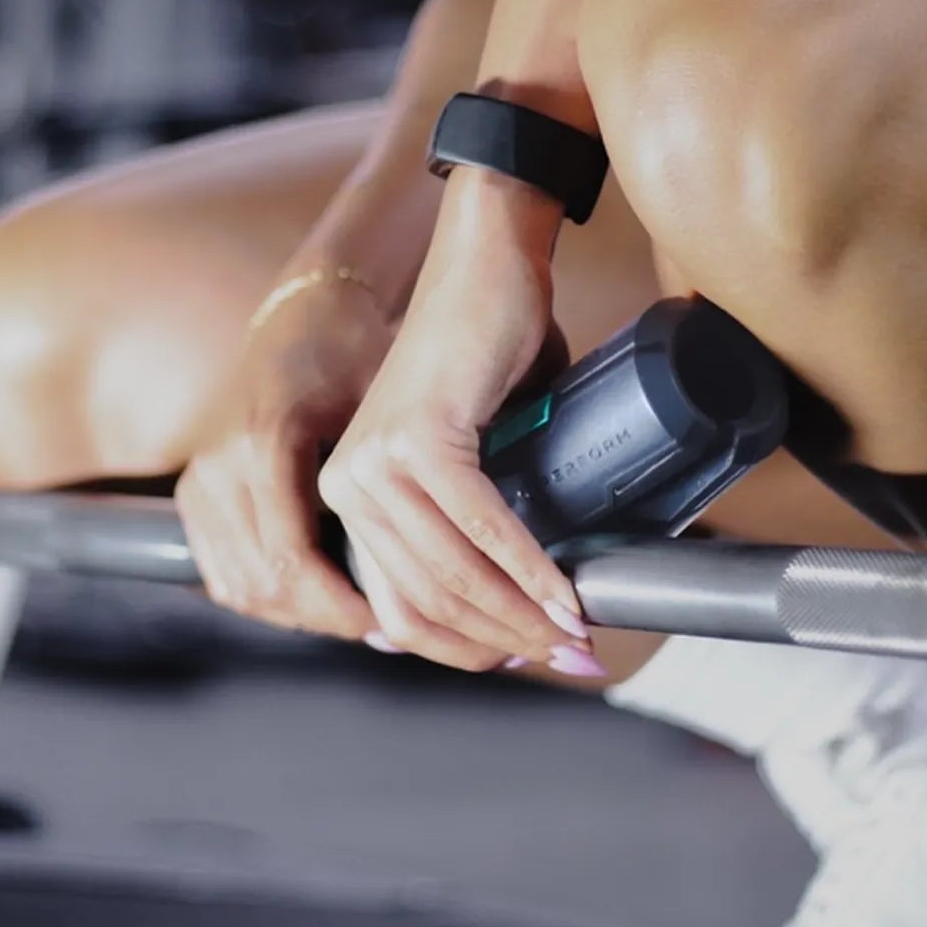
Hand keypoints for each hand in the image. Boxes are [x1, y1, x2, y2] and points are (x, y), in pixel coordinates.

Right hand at [175, 274, 389, 639]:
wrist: (304, 314)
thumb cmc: (355, 356)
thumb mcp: (378, 409)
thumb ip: (387, 486)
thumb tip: (430, 571)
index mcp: (262, 442)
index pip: (292, 560)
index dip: (341, 605)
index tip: (390, 625)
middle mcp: (217, 464)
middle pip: (265, 582)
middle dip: (326, 618)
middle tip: (384, 632)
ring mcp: (196, 480)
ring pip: (240, 586)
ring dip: (297, 615)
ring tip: (354, 620)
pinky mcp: (190, 493)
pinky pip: (221, 573)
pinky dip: (265, 598)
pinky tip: (313, 603)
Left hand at [318, 172, 598, 674]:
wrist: (490, 266)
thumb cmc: (487, 355)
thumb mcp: (466, 459)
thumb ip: (464, 525)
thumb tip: (513, 610)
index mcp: (348, 497)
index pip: (398, 608)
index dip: (465, 648)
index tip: (528, 660)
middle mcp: (347, 485)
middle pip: (426, 602)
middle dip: (504, 643)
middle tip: (572, 660)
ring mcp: (375, 463)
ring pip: (453, 574)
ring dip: (523, 616)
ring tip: (579, 637)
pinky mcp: (420, 439)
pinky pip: (480, 528)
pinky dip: (530, 571)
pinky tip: (566, 596)